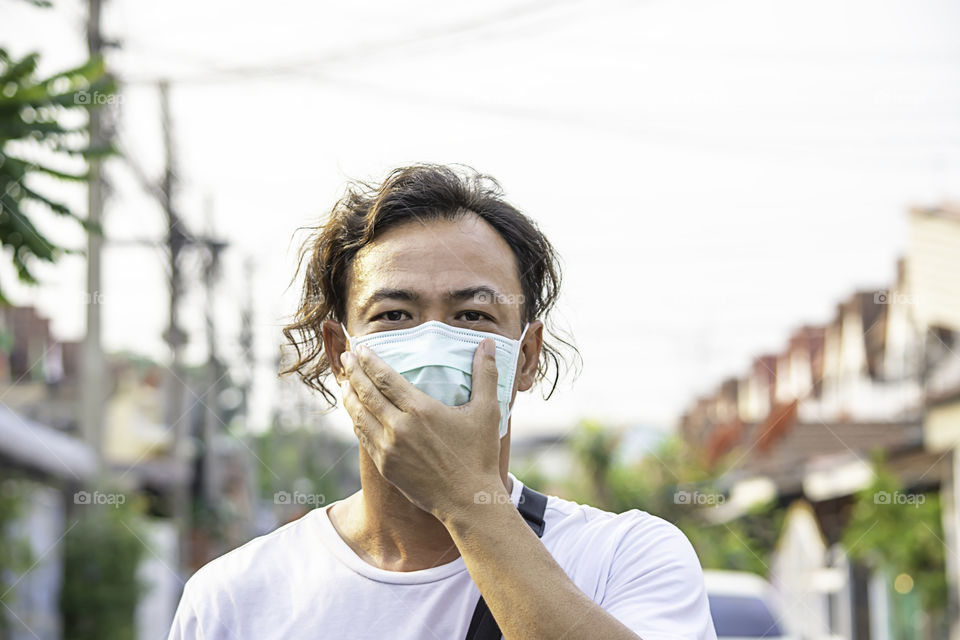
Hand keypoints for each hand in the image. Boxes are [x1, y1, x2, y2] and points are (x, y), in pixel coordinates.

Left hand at [339, 337, 505, 519]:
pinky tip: (355, 414)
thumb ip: (486, 373)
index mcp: (420, 409)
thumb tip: (488, 343)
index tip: (360, 348)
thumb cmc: (479, 455)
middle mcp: (399, 427)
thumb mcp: (487, 411)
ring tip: (344, 382)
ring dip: (349, 397)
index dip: (370, 361)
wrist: (468, 501)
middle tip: (346, 357)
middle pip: (367, 393)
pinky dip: (356, 421)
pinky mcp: (385, 467)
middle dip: (353, 373)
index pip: (385, 378)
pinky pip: (364, 438)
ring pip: (359, 416)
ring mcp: (388, 449)